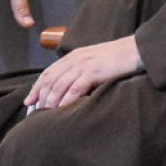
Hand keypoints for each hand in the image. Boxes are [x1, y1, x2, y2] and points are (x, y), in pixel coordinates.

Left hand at [23, 36, 142, 111]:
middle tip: (34, 114)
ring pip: (59, 85)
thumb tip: (70, 88)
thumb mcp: (94, 60)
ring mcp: (83, 65)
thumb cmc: (117, 58)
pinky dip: (66, 100)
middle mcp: (74, 59)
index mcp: (73, 56)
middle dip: (40, 98)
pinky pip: (74, 88)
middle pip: (50, 80)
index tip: (29, 101)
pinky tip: (61, 110)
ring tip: (44, 115)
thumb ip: (81, 70)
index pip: (48, 73)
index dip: (36, 88)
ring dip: (50, 102)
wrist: (135, 50)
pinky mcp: (93, 72)